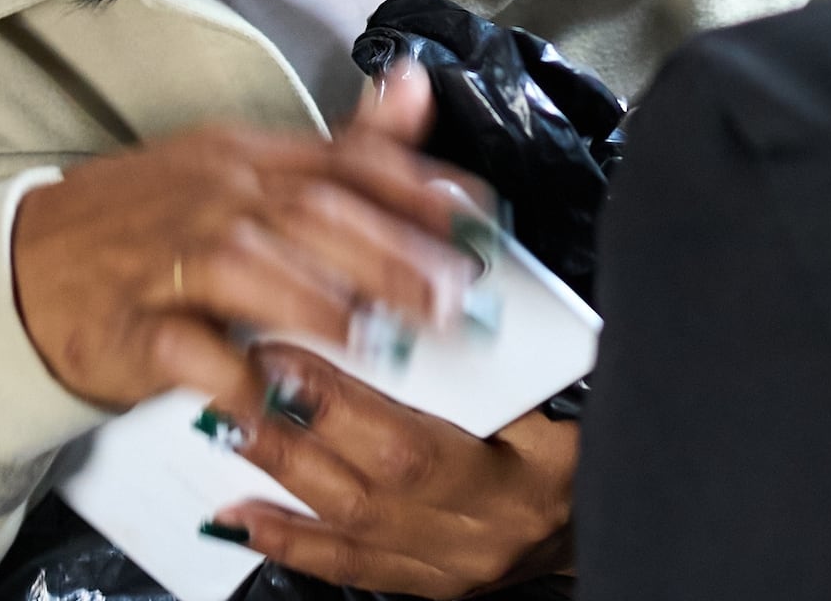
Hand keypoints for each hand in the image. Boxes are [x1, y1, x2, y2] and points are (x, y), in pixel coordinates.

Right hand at [9, 68, 489, 416]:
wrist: (22, 272)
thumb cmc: (148, 227)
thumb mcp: (239, 169)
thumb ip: (337, 146)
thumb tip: (417, 86)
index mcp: (246, 159)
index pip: (343, 161)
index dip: (415, 188)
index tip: (477, 221)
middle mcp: (213, 198)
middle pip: (311, 213)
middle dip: (390, 256)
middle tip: (452, 301)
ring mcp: (167, 261)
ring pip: (251, 268)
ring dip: (320, 304)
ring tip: (379, 341)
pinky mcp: (129, 328)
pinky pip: (185, 349)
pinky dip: (231, 372)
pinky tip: (272, 394)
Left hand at [209, 361, 576, 594]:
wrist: (605, 510)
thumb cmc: (588, 432)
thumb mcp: (564, 382)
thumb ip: (496, 341)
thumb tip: (431, 261)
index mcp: (529, 471)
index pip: (417, 441)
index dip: (343, 404)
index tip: (286, 355)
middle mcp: (487, 526)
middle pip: (374, 485)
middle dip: (296, 433)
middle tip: (236, 386)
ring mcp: (458, 564)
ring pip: (355, 527)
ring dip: (283, 480)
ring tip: (225, 438)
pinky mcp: (437, 584)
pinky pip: (356, 570)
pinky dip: (295, 542)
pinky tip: (246, 520)